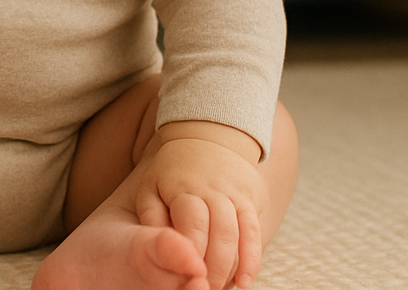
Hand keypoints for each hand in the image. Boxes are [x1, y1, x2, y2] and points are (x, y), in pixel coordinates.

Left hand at [133, 123, 267, 289]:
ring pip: (239, 234)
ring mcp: (235, 193)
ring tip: (220, 289)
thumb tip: (156, 247)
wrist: (210, 134)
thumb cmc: (174, 171)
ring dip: (231, 267)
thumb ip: (152, 217)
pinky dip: (252, 258)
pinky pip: (255, 231)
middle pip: (218, 235)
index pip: (191, 227)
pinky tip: (245, 281)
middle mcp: (213, 190)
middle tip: (202, 289)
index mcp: (184, 188)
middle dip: (212, 269)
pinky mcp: (252, 198)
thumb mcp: (153, 186)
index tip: (185, 279)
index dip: (190, 257)